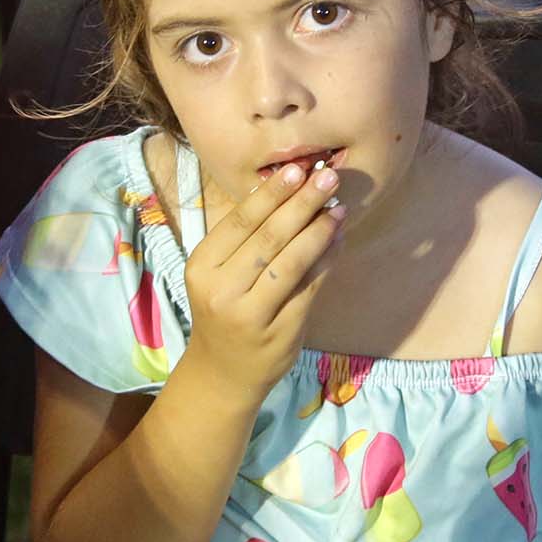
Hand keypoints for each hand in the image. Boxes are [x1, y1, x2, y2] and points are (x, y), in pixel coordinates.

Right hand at [178, 156, 345, 396]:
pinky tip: (338, 239)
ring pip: (291, 261)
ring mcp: (251, 313)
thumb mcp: (219, 274)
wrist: (223, 371)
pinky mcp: (280, 331)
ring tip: (339, 207)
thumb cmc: (224, 311)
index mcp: (202, 266)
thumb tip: (289, 191)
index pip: (240, 221)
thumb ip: (247, 239)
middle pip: (268, 237)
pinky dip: (327, 259)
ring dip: (319, 230)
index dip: (271, 193)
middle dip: (301, 203)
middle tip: (327, 177)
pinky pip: (309, 287)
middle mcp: (222, 290)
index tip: (296, 169)